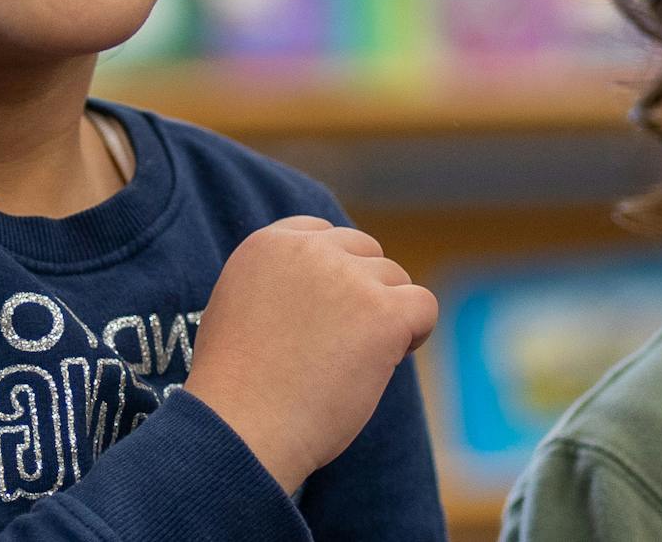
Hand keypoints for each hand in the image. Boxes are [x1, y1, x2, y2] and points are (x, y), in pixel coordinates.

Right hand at [182, 216, 438, 492]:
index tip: (326, 314)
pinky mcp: (383, 311)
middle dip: (362, 294)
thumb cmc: (238, 392)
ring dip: (384, 318)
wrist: (242, 427)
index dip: (334, 273)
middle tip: (340, 346)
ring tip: (349, 365)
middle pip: (365, 253)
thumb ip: (280, 286)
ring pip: (395, 280)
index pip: (322, 234)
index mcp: (267, 245)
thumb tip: (327, 292)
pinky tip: (385, 361)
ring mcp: (348, 277)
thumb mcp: (241, 313)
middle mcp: (308, 249)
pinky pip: (423, 306)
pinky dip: (415, 332)